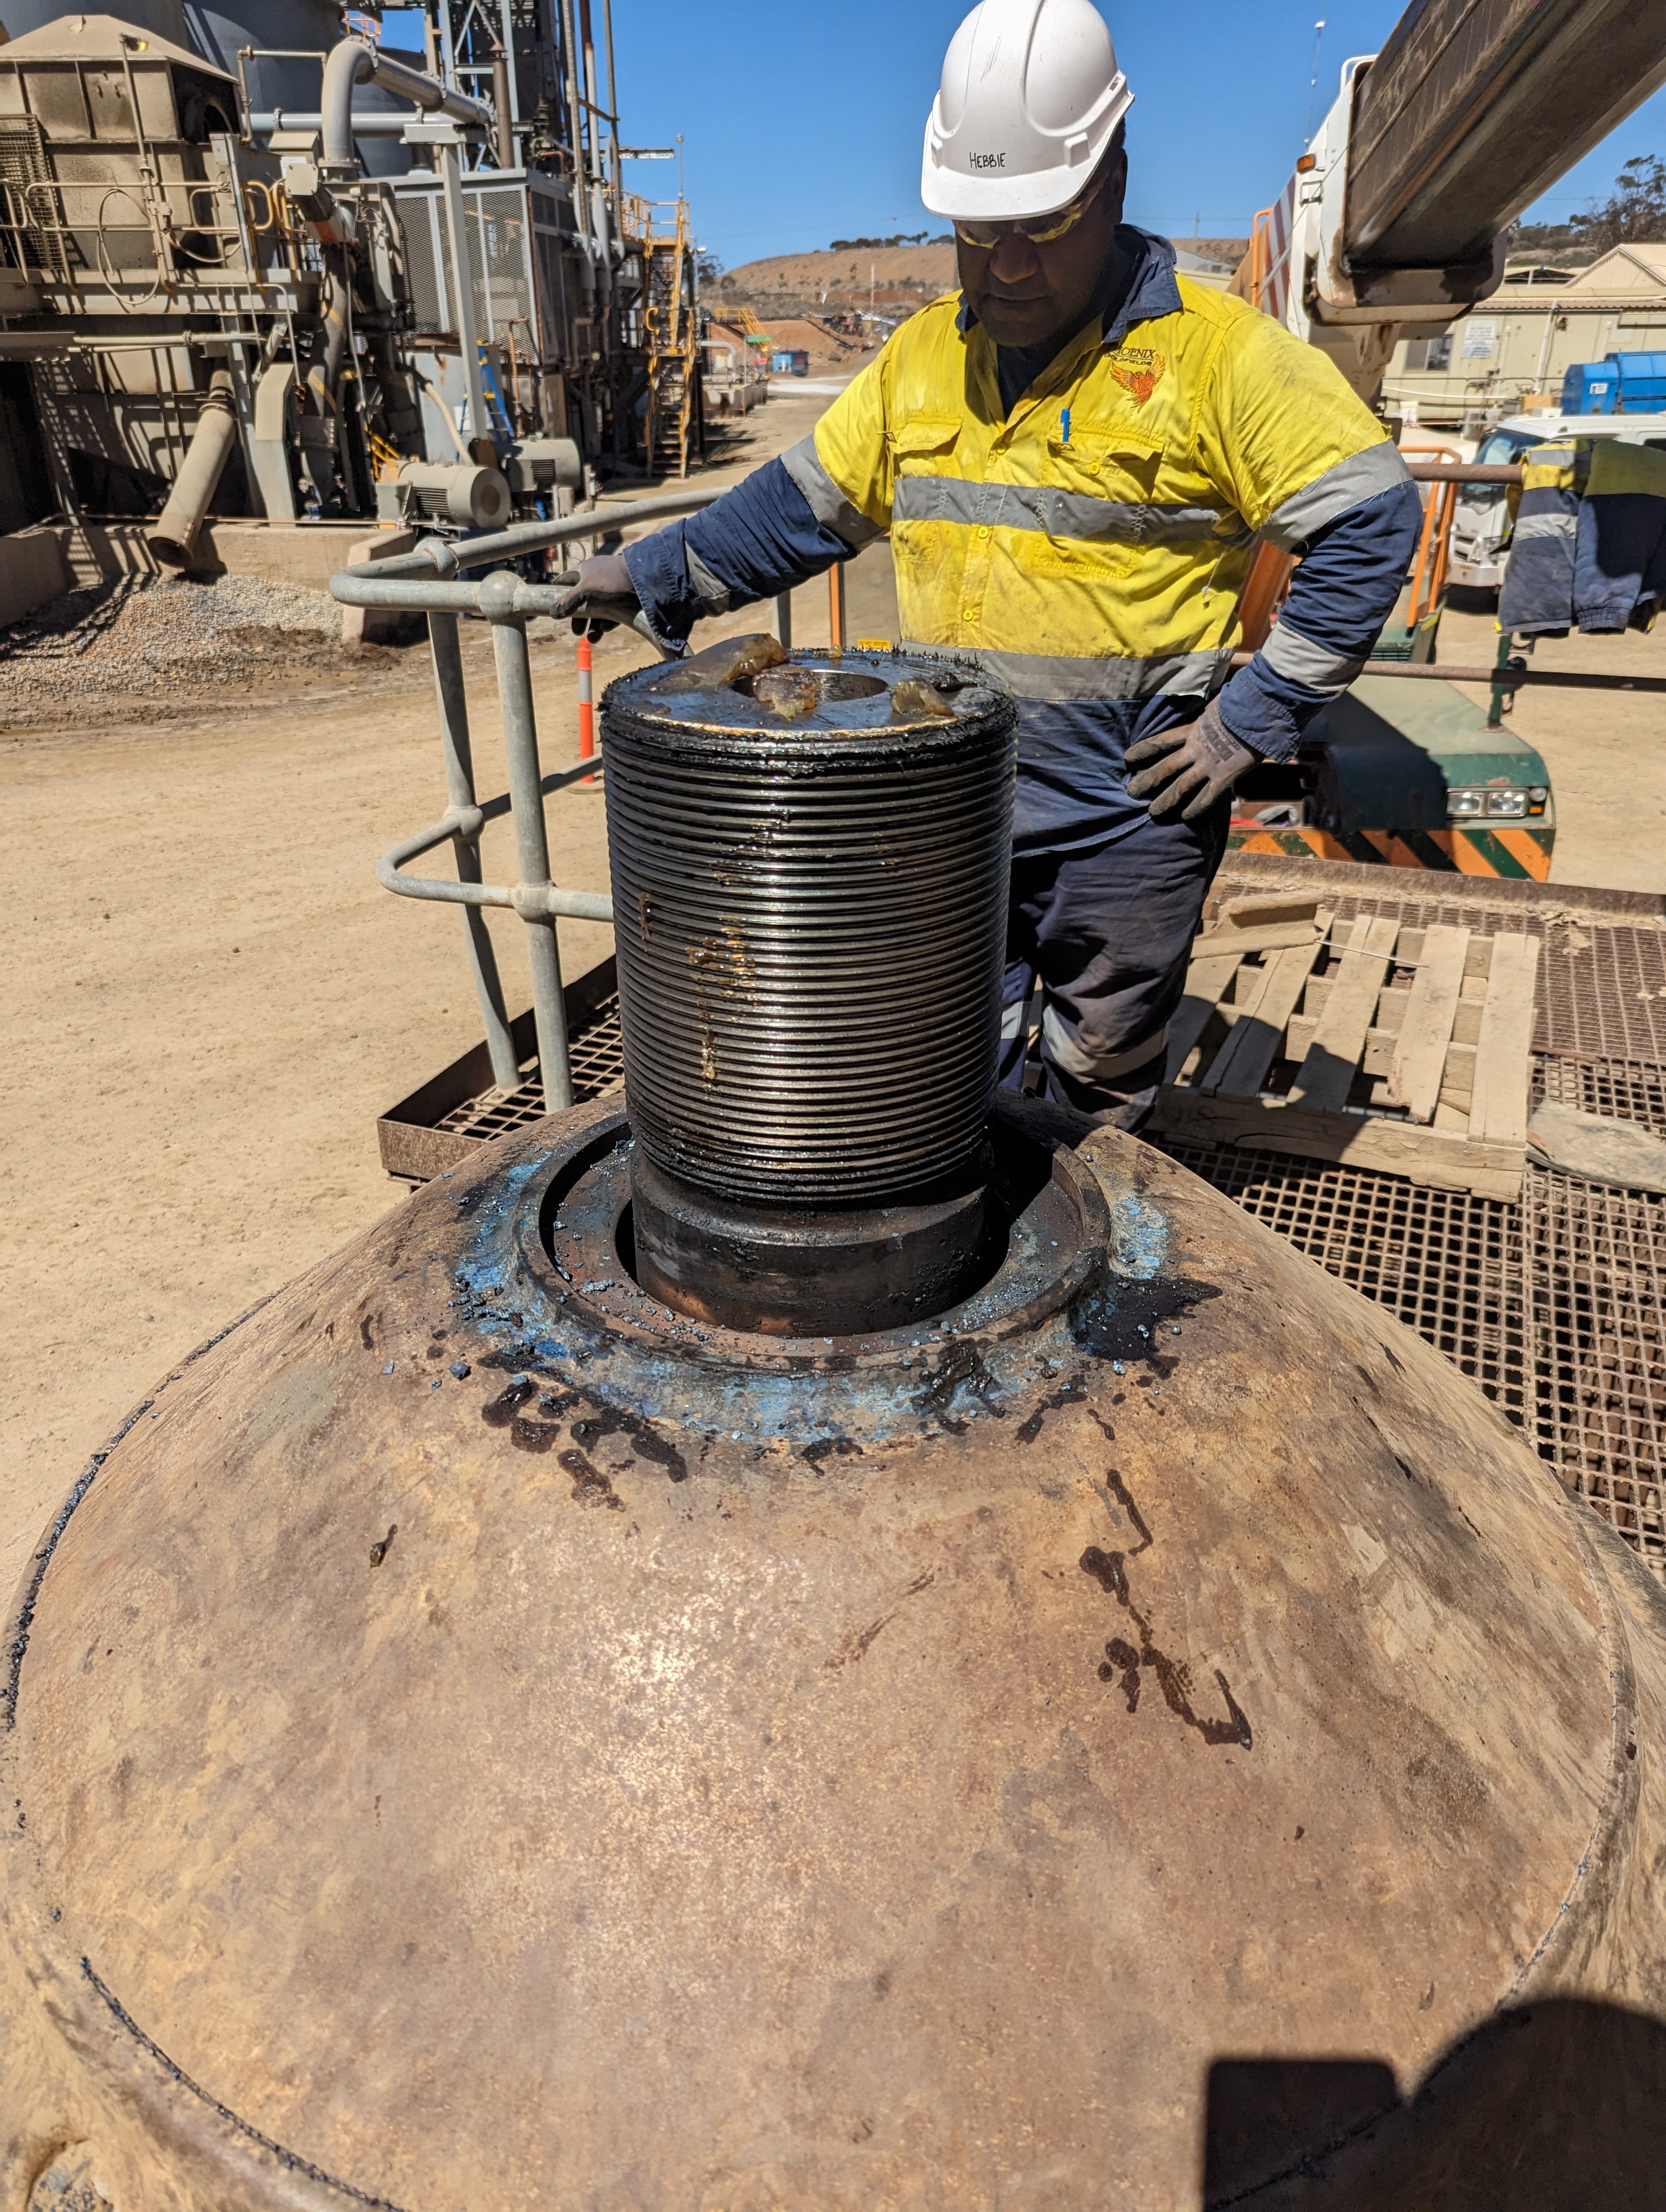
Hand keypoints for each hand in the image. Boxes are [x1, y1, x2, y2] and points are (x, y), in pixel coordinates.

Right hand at [549, 550, 639, 637]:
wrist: (644, 579)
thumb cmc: (611, 580)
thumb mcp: (585, 590)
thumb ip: (568, 601)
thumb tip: (553, 612)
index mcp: (585, 570)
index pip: (566, 580)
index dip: (558, 592)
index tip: (551, 604)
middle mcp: (597, 579)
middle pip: (582, 601)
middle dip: (578, 618)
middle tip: (576, 631)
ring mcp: (611, 590)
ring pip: (598, 610)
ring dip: (593, 625)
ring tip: (591, 638)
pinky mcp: (624, 600)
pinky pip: (613, 614)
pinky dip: (607, 623)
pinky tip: (604, 631)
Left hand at [1124, 697, 1256, 821]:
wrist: (1258, 712)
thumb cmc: (1241, 702)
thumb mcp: (1217, 705)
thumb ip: (1209, 714)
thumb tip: (1210, 711)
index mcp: (1193, 729)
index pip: (1162, 741)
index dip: (1144, 750)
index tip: (1128, 757)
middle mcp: (1195, 749)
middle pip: (1165, 768)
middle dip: (1147, 780)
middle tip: (1131, 791)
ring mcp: (1208, 765)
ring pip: (1181, 787)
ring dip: (1166, 800)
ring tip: (1153, 812)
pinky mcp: (1224, 777)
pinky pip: (1206, 797)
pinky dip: (1195, 808)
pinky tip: (1185, 817)